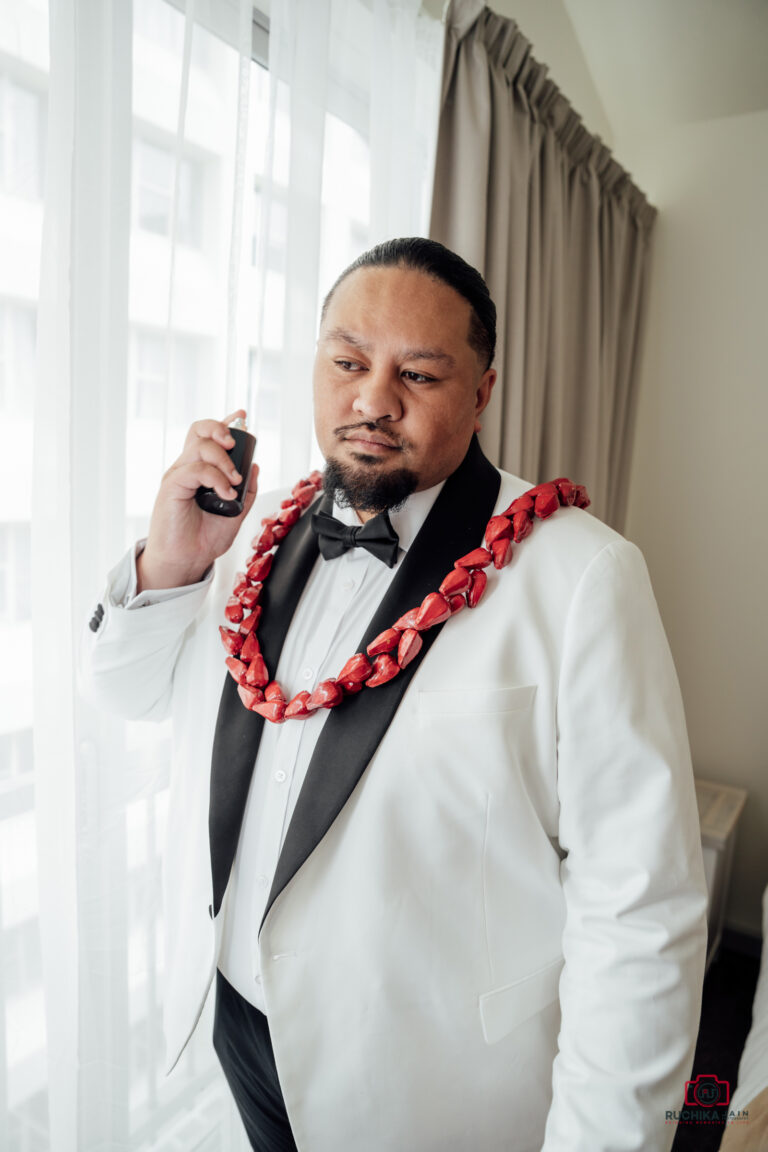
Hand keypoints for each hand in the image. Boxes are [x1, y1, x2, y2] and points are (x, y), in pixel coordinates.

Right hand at [137, 410, 258, 591]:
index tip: (242, 416)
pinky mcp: (171, 487)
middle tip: (235, 444)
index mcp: (201, 470)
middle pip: (200, 430)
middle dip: (221, 428)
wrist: (186, 560)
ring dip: (224, 461)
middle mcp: (188, 468)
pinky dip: (215, 478)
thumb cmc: (204, 538)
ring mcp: (179, 475)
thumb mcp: (236, 512)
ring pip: (200, 447)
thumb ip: (247, 490)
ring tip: (234, 483)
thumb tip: (255, 466)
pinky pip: (195, 469)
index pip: (209, 436)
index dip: (225, 422)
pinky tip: (226, 493)